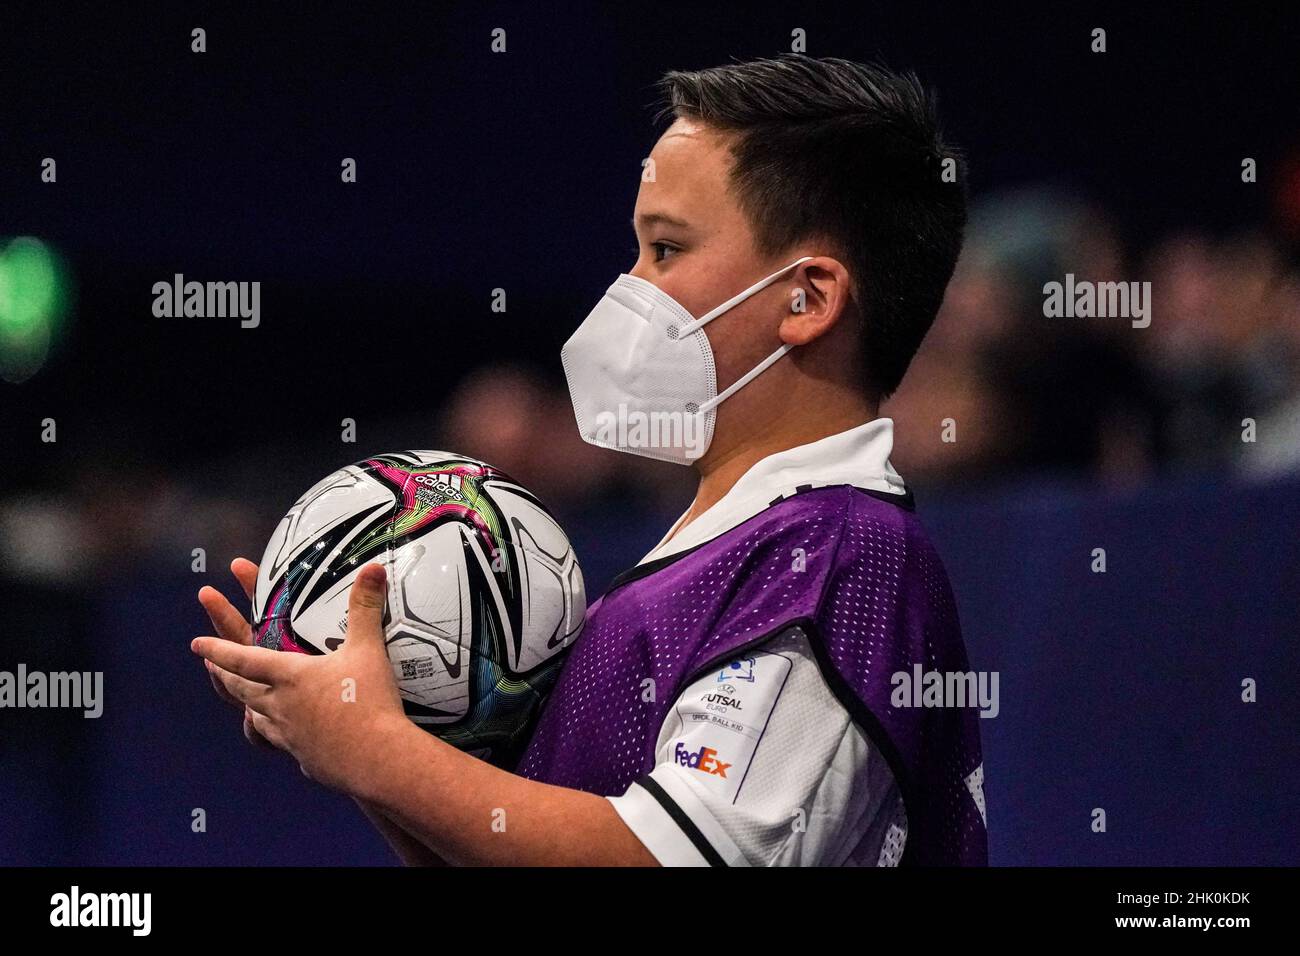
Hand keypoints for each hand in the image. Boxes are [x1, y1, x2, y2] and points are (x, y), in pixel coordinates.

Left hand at [192, 563, 406, 791]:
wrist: (377, 758)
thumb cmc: (368, 701)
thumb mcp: (368, 650)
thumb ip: (365, 609)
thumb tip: (372, 568)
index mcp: (289, 676)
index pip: (243, 658)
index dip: (218, 649)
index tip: (195, 643)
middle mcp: (280, 705)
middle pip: (242, 689)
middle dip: (224, 676)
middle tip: (211, 667)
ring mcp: (289, 736)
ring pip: (256, 718)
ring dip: (246, 706)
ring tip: (245, 702)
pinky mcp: (304, 758)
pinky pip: (283, 744)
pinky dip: (278, 735)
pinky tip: (289, 737)